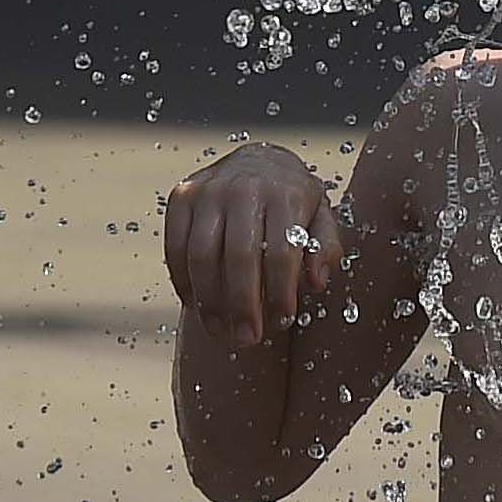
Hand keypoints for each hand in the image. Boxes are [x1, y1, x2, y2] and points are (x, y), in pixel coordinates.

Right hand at [163, 142, 339, 347]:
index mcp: (285, 194)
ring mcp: (209, 189)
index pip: (280, 253)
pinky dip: (182, 280)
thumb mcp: (322, 219)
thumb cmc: (296, 204)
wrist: (261, 162)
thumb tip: (316, 284)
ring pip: (202, 254)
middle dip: (242, 306)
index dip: (280, 294)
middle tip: (246, 339)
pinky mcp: (182, 196)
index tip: (281, 322)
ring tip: (219, 331)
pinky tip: (195, 305)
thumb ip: (325, 249)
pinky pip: (176, 246)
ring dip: (209, 300)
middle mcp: (245, 188)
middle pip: (239, 257)